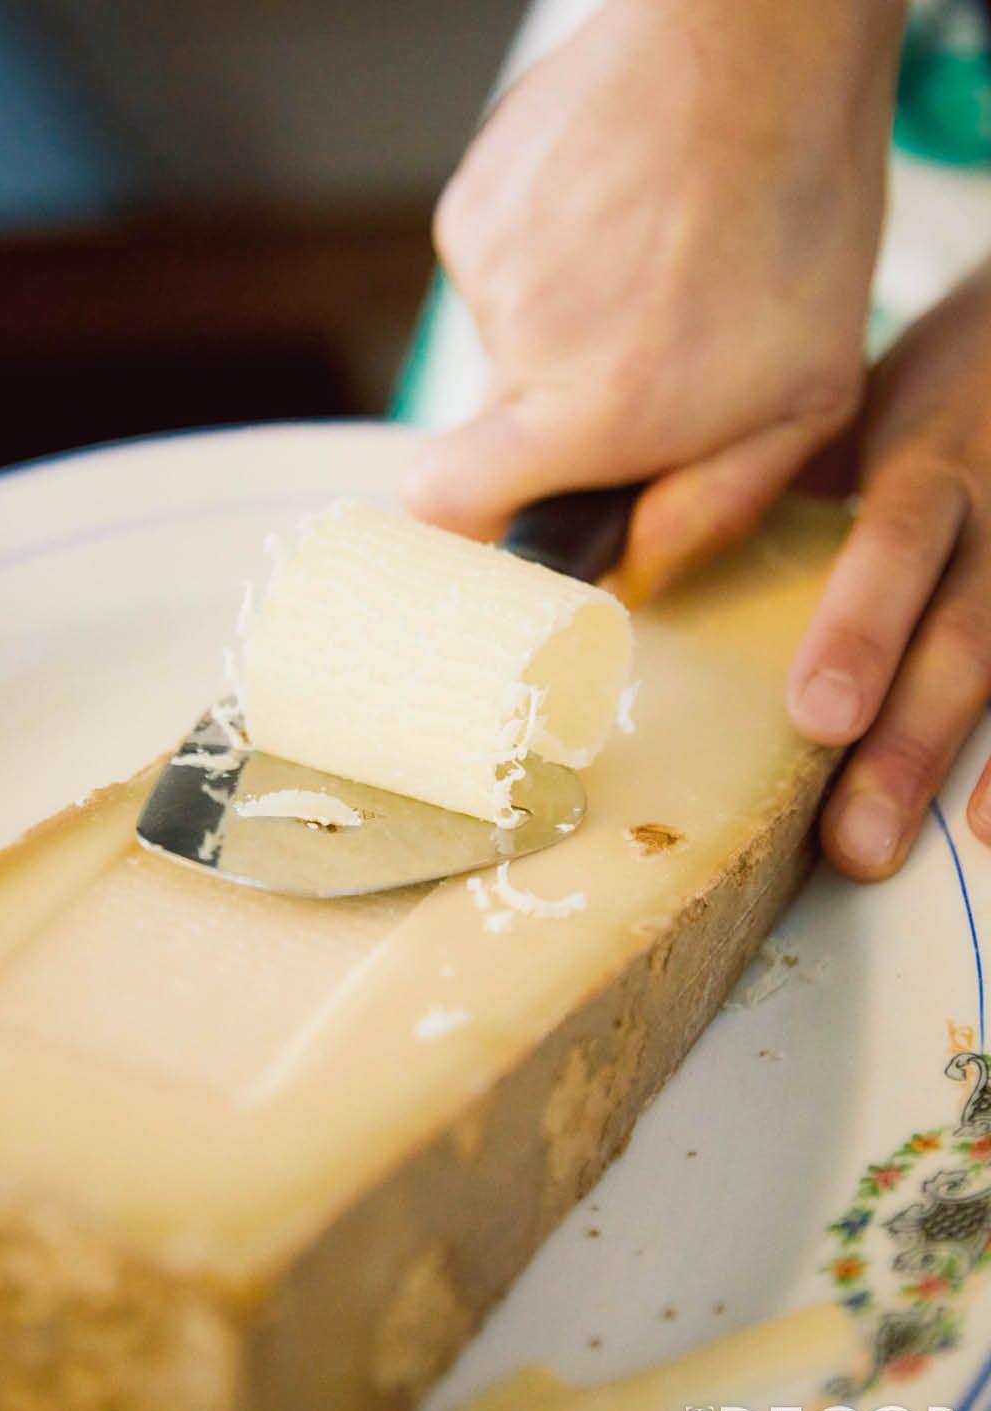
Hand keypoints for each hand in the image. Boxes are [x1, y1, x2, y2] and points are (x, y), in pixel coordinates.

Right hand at [405, 0, 903, 570]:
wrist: (756, 46)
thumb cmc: (798, 218)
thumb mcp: (805, 400)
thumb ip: (707, 509)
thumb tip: (627, 570)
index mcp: (589, 411)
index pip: (446, 503)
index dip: (467, 520)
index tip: (508, 510)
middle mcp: (518, 345)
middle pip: (498, 426)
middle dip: (561, 413)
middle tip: (647, 353)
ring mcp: (487, 267)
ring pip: (505, 344)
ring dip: (563, 328)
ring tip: (644, 268)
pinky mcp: (472, 202)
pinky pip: (496, 269)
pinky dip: (545, 260)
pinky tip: (610, 220)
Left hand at [787, 266, 990, 879]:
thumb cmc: (929, 384)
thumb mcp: (848, 406)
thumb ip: (770, 478)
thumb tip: (635, 556)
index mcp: (933, 459)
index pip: (901, 542)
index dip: (864, 628)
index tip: (816, 717)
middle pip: (967, 633)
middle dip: (912, 742)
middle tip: (857, 843)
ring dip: (987, 764)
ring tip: (951, 844)